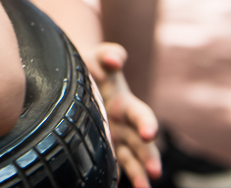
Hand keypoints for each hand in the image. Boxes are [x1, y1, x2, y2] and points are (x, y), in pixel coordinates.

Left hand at [93, 43, 160, 187]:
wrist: (76, 76)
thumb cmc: (90, 64)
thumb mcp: (98, 56)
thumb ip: (109, 54)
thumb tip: (115, 59)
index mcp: (126, 104)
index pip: (142, 115)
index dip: (147, 124)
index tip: (149, 133)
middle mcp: (125, 124)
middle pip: (142, 144)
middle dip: (149, 157)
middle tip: (154, 171)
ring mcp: (116, 138)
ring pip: (132, 159)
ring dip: (140, 174)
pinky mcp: (104, 147)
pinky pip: (114, 164)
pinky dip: (118, 175)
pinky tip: (116, 186)